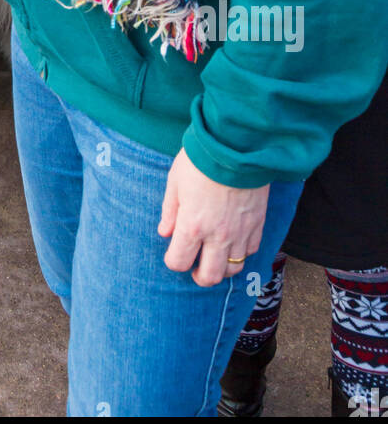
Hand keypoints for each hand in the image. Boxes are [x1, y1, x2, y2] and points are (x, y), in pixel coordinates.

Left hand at [158, 149, 269, 286]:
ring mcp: (240, 232)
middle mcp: (217, 236)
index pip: (179, 262)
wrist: (236, 146)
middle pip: (210, 277)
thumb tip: (165, 233)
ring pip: (233, 269)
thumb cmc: (200, 160)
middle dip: (199, 276)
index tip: (173, 251)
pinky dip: (241, 251)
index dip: (173, 260)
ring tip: (215, 255)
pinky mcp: (257, 224)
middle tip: (195, 266)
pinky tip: (233, 240)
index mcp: (192, 226)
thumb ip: (170, 211)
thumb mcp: (175, 181)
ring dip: (222, 267)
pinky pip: (251, 250)